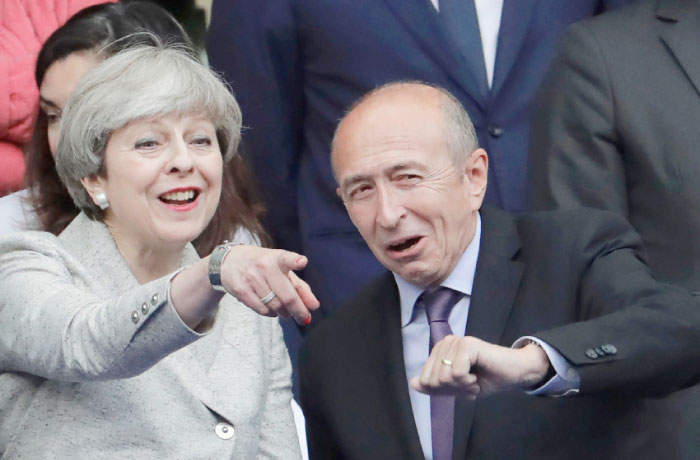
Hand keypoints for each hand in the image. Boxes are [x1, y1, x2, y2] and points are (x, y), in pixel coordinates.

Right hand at [219, 246, 319, 324]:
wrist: (230, 261)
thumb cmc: (263, 265)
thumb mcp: (282, 270)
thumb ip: (300, 287)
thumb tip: (314, 306)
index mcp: (277, 258)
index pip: (286, 258)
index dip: (295, 261)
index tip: (302, 262)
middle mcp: (264, 267)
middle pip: (287, 296)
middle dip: (299, 311)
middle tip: (305, 318)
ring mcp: (251, 279)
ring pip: (275, 306)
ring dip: (284, 313)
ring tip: (286, 311)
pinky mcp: (241, 290)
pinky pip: (262, 310)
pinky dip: (271, 313)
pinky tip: (272, 309)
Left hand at [409, 336, 550, 398]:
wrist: (514, 374)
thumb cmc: (487, 379)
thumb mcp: (457, 388)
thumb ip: (435, 386)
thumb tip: (413, 383)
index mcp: (440, 351)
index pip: (425, 380)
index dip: (445, 391)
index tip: (462, 385)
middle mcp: (445, 343)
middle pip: (432, 380)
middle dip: (453, 390)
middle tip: (470, 383)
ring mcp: (456, 342)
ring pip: (443, 378)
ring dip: (462, 387)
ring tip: (475, 378)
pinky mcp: (467, 345)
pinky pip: (456, 374)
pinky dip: (468, 382)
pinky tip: (478, 376)